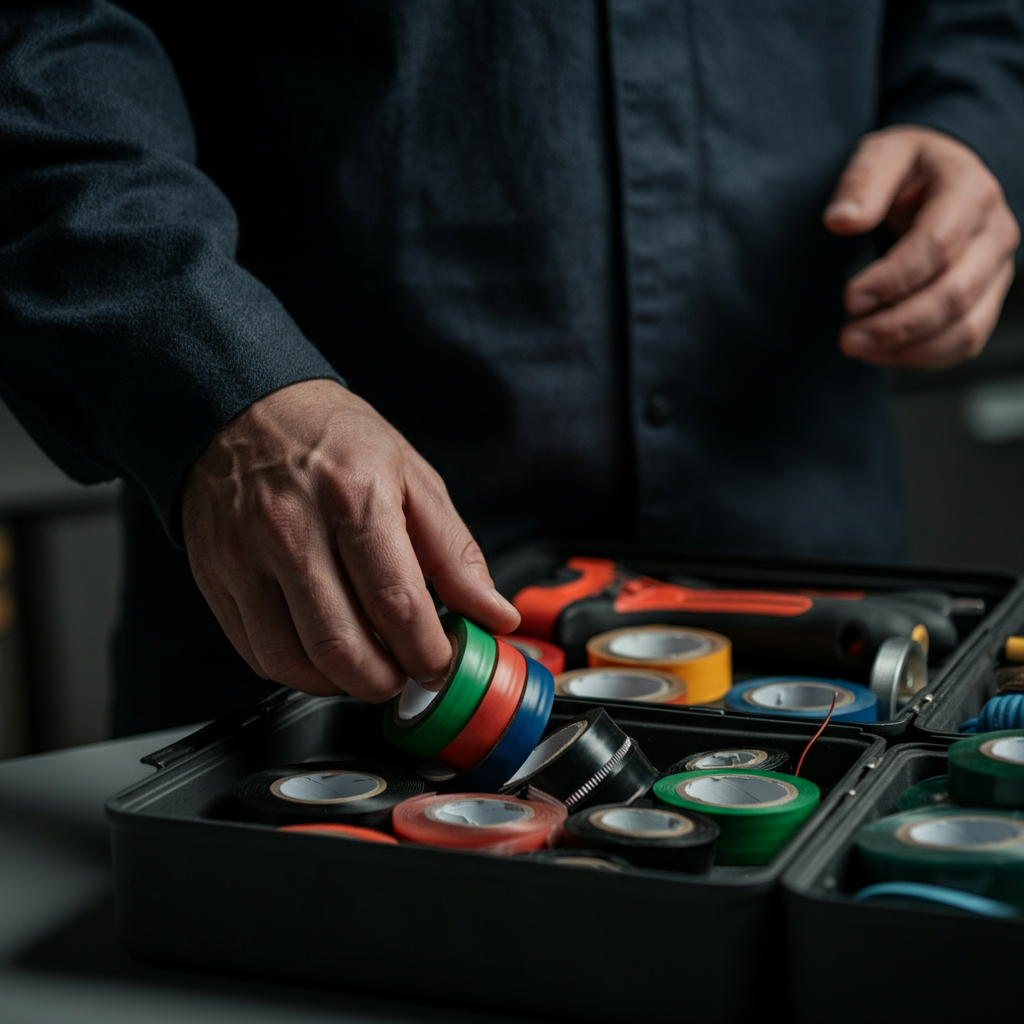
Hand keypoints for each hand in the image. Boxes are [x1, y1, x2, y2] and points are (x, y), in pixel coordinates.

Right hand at [181, 379, 519, 701]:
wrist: (245, 407)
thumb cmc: (333, 439)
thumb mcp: (412, 478)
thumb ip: (456, 554)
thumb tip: (495, 614)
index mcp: (353, 496)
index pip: (396, 603)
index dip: (427, 652)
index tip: (441, 662)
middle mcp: (292, 528)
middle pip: (342, 646)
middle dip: (387, 680)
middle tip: (406, 672)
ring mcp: (244, 556)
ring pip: (294, 661)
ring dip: (343, 684)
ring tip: (369, 664)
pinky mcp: (216, 578)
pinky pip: (258, 653)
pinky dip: (300, 672)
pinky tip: (325, 654)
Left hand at [823, 125, 1018, 368]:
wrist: (941, 178)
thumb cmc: (910, 169)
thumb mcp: (882, 154)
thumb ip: (862, 183)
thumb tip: (841, 221)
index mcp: (970, 191)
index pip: (938, 245)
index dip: (892, 279)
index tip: (850, 298)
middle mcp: (994, 233)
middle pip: (953, 295)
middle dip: (895, 324)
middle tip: (847, 337)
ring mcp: (996, 270)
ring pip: (964, 329)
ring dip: (907, 348)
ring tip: (858, 347)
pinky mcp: (987, 299)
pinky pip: (964, 344)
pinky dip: (921, 357)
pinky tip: (882, 353)